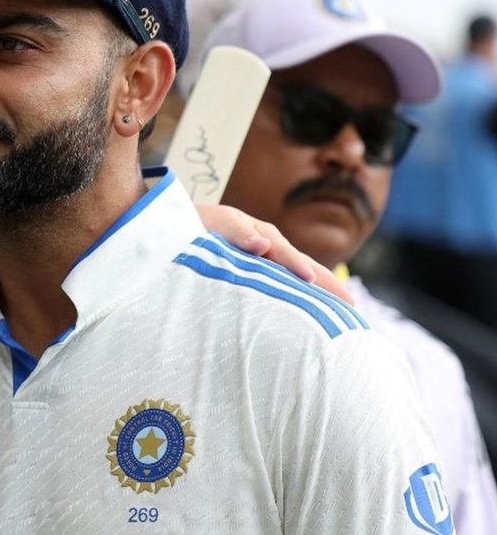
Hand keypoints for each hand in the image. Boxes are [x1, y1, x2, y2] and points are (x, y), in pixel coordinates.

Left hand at [194, 204, 352, 303]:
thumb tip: (263, 245)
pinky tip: (311, 313)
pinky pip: (284, 286)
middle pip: (303, 266)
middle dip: (327, 283)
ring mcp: (267, 263)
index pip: (286, 254)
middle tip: (351, 303)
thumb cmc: (196, 224)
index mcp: (262, 236)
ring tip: (341, 311)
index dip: (298, 266)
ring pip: (297, 278)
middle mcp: (270, 249)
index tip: (311, 280)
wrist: (182, 227)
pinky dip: (301, 297)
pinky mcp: (259, 275)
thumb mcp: (215, 222)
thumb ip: (237, 232)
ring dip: (319, 293)